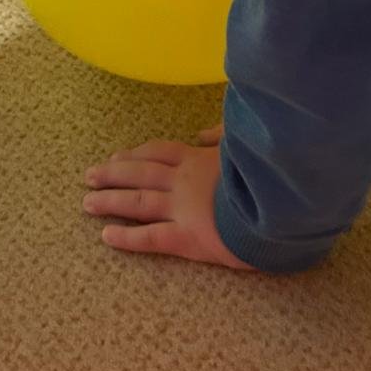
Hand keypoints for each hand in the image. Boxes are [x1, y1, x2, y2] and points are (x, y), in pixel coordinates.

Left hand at [83, 125, 252, 269]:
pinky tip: (107, 236)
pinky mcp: (188, 237)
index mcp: (199, 157)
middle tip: (88, 177)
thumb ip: (223, 135)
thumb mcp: (245, 143)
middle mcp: (184, 179)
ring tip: (87, 203)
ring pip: (137, 201)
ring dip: (110, 201)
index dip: (135, 155)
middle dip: (111, 174)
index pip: (158, 152)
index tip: (116, 157)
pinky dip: (127, 236)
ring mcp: (183, 208)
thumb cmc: (268, 172)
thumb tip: (202, 133)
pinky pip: (150, 237)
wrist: (283, 202)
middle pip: (139, 173)